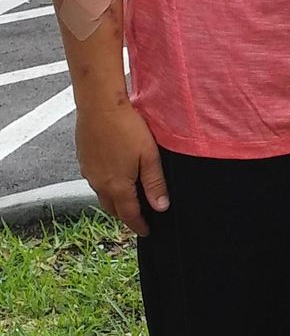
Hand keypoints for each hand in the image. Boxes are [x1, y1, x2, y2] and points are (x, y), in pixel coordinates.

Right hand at [75, 102, 168, 237]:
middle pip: (112, 208)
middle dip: (125, 216)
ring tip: (127, 199)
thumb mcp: (149, 156)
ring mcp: (88, 171)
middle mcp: (99, 183)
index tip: (146, 231)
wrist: (99, 104)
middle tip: (138, 218)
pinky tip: (114, 176)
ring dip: (114, 201)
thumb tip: (161, 207)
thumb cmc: (126, 127)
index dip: (139, 225)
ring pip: (102, 195)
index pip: (129, 215)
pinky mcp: (83, 159)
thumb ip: (155, 183)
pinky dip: (105, 185)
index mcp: (116, 185)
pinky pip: (95, 180)